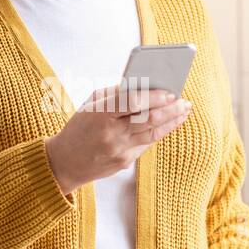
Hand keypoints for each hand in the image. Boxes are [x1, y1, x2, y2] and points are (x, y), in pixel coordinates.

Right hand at [44, 85, 191, 195]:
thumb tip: (147, 86)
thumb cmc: (80, 126)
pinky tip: (170, 123)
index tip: (170, 91)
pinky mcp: (124, 162)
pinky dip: (160, 132)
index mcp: (100, 114)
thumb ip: (116, 94)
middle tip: (184, 101)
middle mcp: (111, 133)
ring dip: (172, 121)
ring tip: (183, 111)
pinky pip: (146, 144)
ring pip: (153, 134)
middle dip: (170, 109)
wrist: (64, 162)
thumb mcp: (91, 104)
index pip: (133, 102)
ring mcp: (119, 150)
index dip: (154, 96)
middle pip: (148, 119)